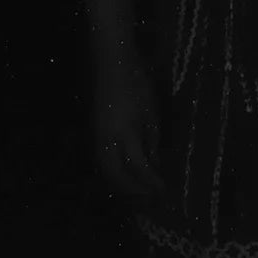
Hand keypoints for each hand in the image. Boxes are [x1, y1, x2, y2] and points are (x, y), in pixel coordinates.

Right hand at [92, 63, 167, 203]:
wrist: (110, 60)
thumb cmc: (137, 80)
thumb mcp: (151, 110)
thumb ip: (152, 140)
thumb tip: (154, 164)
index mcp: (126, 132)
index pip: (139, 167)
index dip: (151, 182)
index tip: (164, 191)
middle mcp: (107, 140)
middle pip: (116, 176)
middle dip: (132, 190)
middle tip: (149, 197)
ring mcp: (96, 136)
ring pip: (105, 170)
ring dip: (120, 183)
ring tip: (137, 189)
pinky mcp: (93, 132)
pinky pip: (101, 159)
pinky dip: (113, 171)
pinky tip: (124, 172)